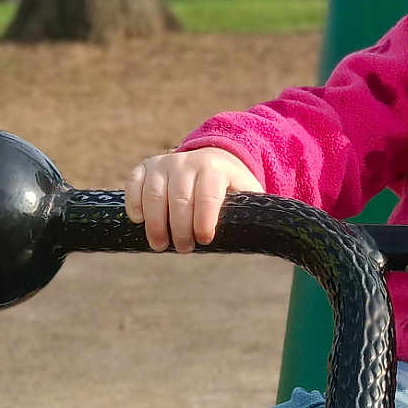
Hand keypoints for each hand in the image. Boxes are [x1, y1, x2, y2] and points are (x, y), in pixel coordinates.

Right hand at [124, 147, 263, 251]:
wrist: (213, 158)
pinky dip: (134, 202)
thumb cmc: (233, 187)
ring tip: (160, 245)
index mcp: (215, 168)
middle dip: (180, 228)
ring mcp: (164, 163)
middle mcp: (187, 162)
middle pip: (179, 198)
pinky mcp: (146, 167)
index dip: (204, 219)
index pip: (208, 194)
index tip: (204, 240)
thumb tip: (273, 241)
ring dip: (155, 222)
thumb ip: (256, 213)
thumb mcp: (249, 194)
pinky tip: (139, 222)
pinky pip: (134, 183)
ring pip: (154, 193)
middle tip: (184, 249)